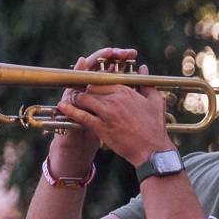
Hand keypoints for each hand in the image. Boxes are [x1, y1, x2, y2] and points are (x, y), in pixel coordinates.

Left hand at [55, 56, 173, 166]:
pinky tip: (63, 107)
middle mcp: (115, 99)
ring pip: (83, 99)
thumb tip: (143, 68)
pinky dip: (70, 111)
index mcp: (126, 91)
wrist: (153, 150)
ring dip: (76, 99)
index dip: (94, 82)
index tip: (91, 86)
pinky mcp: (101, 127)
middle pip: (90, 87)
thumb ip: (146, 82)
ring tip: (72, 101)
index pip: (102, 79)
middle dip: (83, 90)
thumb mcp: (155, 101)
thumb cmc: (155, 126)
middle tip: (79, 93)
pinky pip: (81, 116)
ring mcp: (107, 113)